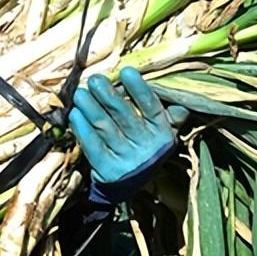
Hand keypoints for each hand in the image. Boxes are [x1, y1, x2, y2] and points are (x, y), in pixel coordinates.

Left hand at [69, 67, 188, 201]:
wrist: (130, 184)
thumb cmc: (144, 144)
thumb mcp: (163, 131)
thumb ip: (171, 114)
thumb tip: (181, 100)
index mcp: (162, 132)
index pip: (152, 107)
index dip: (139, 90)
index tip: (126, 71)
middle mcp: (147, 146)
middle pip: (125, 116)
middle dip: (108, 95)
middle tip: (94, 79)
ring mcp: (127, 160)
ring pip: (106, 128)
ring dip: (91, 108)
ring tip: (79, 93)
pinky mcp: (107, 170)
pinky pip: (93, 146)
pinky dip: (82, 129)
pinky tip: (74, 114)